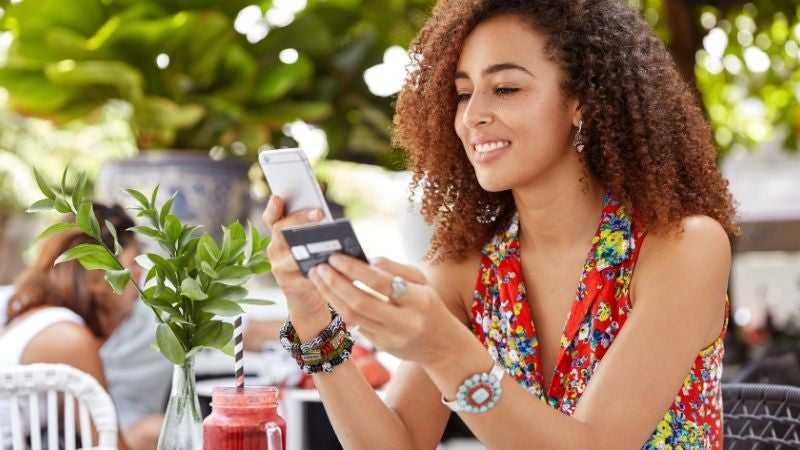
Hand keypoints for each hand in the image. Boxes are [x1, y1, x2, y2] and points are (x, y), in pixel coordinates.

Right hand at [262, 195, 327, 322]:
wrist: (308, 296)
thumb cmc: (312, 262)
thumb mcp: (309, 243)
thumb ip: (311, 229)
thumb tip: (324, 216)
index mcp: (278, 235)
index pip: (270, 218)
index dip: (272, 208)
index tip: (278, 197)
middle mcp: (274, 249)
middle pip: (281, 231)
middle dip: (300, 220)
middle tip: (320, 213)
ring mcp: (278, 267)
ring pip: (291, 253)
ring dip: (310, 247)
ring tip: (328, 240)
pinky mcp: (288, 284)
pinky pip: (302, 274)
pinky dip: (316, 269)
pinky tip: (329, 265)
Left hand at [307, 254, 460, 363]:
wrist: (442, 345)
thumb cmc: (429, 304)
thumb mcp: (422, 281)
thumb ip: (396, 268)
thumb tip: (368, 260)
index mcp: (419, 300)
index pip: (380, 283)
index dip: (354, 269)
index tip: (335, 257)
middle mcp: (405, 322)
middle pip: (360, 302)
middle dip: (335, 283)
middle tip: (319, 267)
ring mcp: (392, 338)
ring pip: (353, 317)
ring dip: (331, 296)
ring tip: (319, 278)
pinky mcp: (382, 347)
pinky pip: (356, 325)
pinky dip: (340, 307)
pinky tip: (330, 293)